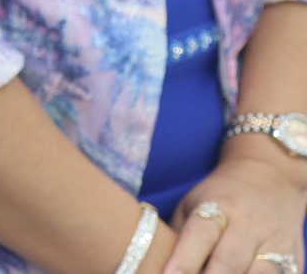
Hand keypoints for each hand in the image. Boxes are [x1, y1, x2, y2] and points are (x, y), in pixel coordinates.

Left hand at [165, 152, 306, 273]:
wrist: (271, 180)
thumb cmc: (218, 198)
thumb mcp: (192, 205)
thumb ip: (176, 236)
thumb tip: (151, 263)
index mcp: (220, 206)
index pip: (201, 235)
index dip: (184, 260)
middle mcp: (251, 225)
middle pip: (230, 262)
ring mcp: (278, 245)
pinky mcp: (295, 263)